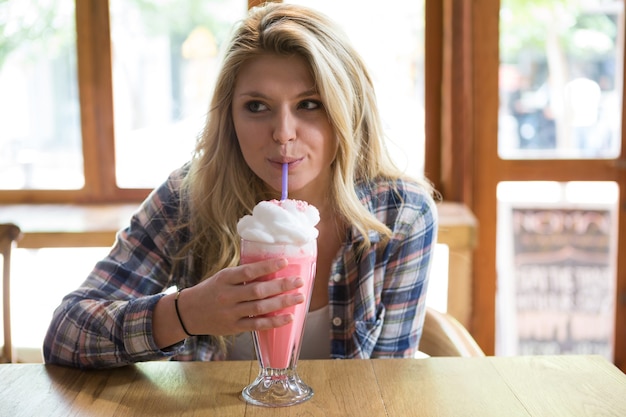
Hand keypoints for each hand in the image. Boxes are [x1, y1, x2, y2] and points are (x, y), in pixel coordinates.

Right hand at [178, 258, 303, 335]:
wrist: (187, 313)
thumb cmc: (210, 291)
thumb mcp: (222, 277)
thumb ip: (242, 275)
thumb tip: (270, 268)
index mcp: (225, 278)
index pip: (249, 271)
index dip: (268, 266)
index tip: (285, 261)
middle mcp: (228, 296)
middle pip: (258, 291)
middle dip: (281, 286)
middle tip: (298, 281)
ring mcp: (231, 313)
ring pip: (260, 308)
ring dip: (282, 303)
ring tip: (299, 297)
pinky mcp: (234, 327)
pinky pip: (257, 325)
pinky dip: (274, 322)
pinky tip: (288, 317)